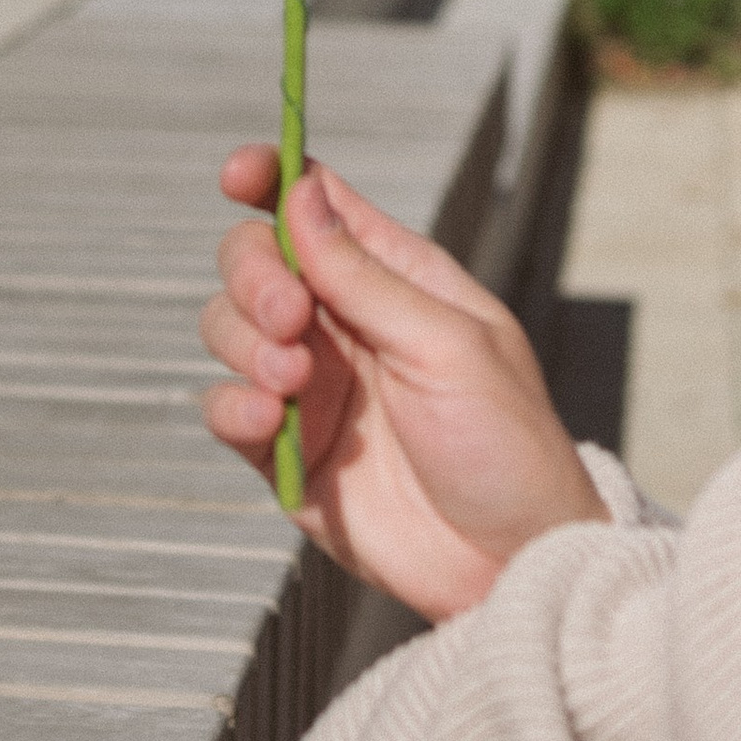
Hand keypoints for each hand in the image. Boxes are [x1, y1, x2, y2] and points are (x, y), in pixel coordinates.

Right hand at [202, 147, 605, 620]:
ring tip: (290, 385)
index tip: (236, 175)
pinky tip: (269, 422)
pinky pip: (227, 410)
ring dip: (243, 343)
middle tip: (291, 321)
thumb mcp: (448, 347)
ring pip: (229, 329)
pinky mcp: (287, 453)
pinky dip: (232, 407)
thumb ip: (366, 277)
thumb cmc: (508, 448)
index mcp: (395, 279)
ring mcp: (312, 388)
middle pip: (255, 259)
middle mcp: (344, 323)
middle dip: (253, 277)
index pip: (316, 203)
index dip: (270, 176)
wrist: (514, 564)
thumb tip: (300, 195)